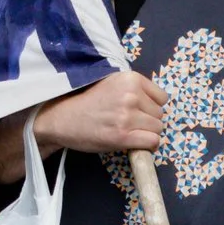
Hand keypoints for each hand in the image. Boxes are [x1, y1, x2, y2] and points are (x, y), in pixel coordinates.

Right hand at [37, 71, 168, 154]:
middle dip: (148, 120)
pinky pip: (152, 141)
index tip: (137, 110)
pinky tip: (132, 143)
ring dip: (146, 133)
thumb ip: (132, 88)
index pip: (161, 97)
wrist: (62, 119)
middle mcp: (131, 95)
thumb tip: (155, 102)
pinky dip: (146, 145)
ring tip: (128, 132)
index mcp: (129, 79)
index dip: (150, 106)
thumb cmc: (86, 102)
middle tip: (128, 122)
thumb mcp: (110, 84)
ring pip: (158, 128)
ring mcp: (127, 116)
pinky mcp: (123, 135)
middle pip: (160, 114)